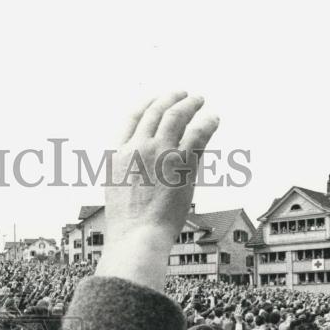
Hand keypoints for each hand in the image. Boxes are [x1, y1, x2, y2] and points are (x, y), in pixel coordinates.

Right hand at [96, 92, 218, 291]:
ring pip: (176, 116)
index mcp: (118, 155)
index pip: (133, 119)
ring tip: (199, 100)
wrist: (137, 236)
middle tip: (183, 94)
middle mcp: (138, 147)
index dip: (147, 105)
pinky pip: (198, 133)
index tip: (156, 100)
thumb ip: (127, 172)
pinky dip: (207, 122)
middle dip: (171, 99)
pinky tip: (213, 119)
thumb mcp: (116, 192)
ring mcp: (159, 152)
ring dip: (189, 104)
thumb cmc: (128, 225)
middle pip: (155, 112)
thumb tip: (141, 169)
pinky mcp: (181, 161)